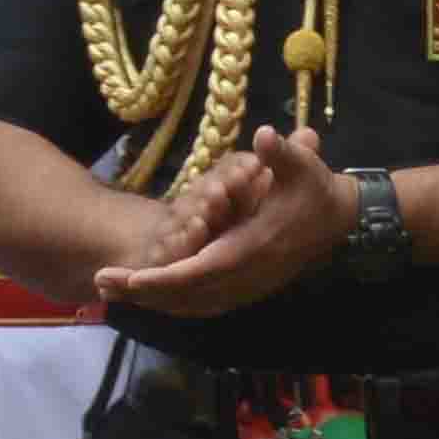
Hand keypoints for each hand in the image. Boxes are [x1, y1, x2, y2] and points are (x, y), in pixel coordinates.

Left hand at [94, 123, 348, 322]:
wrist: (338, 218)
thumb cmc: (314, 188)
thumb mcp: (303, 166)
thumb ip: (283, 153)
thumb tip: (267, 135)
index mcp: (251, 248)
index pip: (200, 271)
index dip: (165, 278)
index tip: (131, 278)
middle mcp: (244, 274)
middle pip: (186, 294)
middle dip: (143, 291)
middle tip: (101, 283)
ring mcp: (245, 285)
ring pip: (190, 303)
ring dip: (151, 299)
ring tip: (110, 291)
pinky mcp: (245, 287)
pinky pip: (201, 302)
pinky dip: (171, 302)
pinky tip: (145, 296)